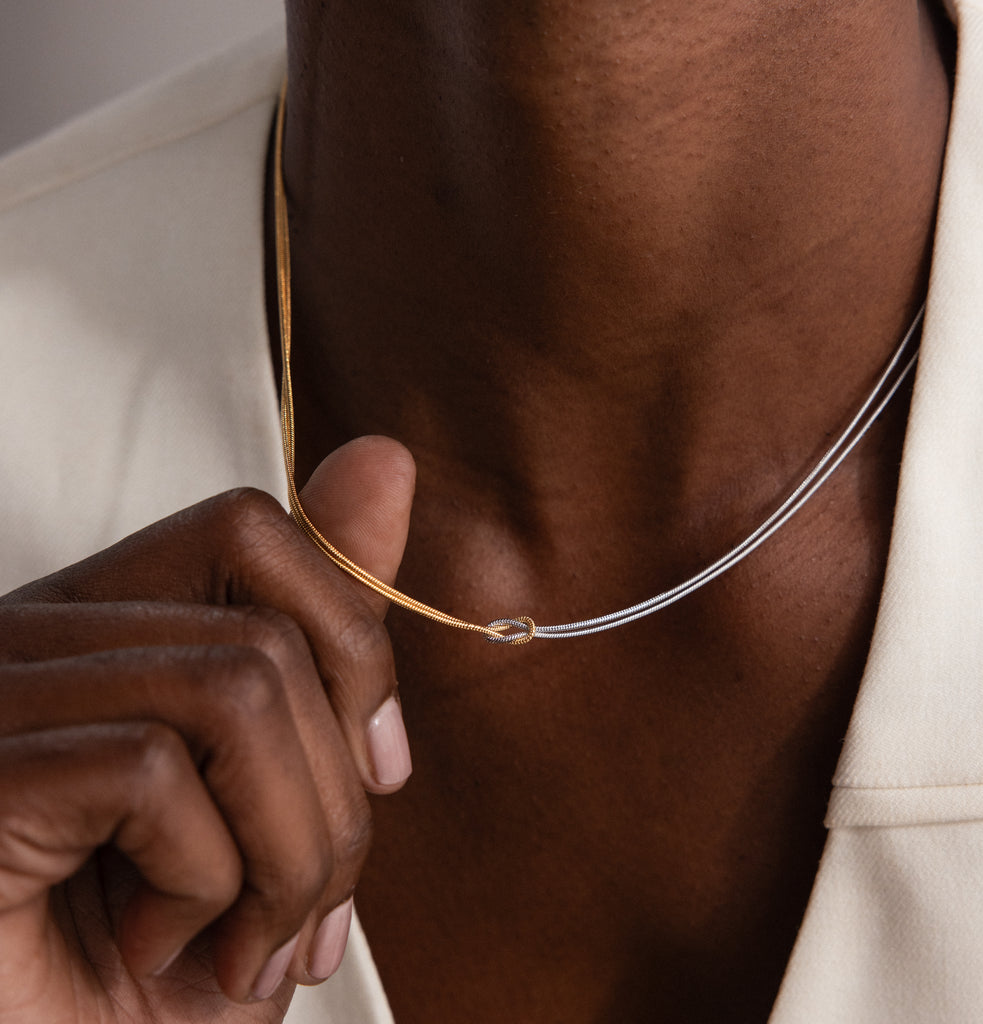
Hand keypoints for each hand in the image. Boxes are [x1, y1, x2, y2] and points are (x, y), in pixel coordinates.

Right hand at [0, 436, 414, 1023]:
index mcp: (111, 630)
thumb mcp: (281, 791)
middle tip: (302, 916)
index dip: (351, 641)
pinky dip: (204, 882)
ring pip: (237, 688)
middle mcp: (40, 641)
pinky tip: (164, 945)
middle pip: (271, 635)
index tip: (379, 769)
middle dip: (334, 801)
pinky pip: (152, 767)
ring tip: (248, 941)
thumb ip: (325, 631)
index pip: (252, 529)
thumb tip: (384, 458)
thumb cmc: (165, 963)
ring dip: (288, 851)